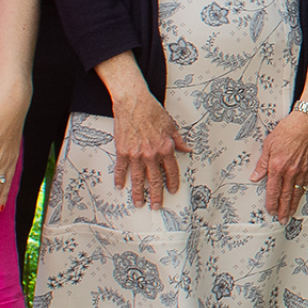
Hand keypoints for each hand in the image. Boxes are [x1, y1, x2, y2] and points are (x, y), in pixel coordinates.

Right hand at [109, 88, 192, 207]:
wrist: (133, 102)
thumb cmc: (151, 111)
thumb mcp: (171, 125)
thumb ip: (178, 140)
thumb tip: (187, 149)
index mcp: (165, 148)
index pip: (171, 171)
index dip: (172, 182)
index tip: (171, 190)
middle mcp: (151, 154)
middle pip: (155, 180)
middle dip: (156, 195)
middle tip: (156, 205)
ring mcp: (136, 154)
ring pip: (138, 178)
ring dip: (139, 193)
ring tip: (139, 202)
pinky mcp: (122, 151)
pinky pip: (121, 168)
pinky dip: (120, 178)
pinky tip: (120, 186)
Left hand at [251, 112, 307, 220]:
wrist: (306, 122)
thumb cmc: (287, 130)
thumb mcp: (268, 145)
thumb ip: (262, 164)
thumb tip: (255, 176)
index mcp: (277, 166)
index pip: (273, 190)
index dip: (271, 202)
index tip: (270, 210)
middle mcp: (290, 170)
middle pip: (286, 195)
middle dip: (283, 209)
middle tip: (282, 219)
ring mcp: (302, 169)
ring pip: (297, 191)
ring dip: (294, 204)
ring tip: (291, 213)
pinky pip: (306, 182)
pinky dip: (302, 191)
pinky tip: (300, 195)